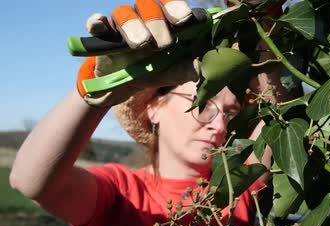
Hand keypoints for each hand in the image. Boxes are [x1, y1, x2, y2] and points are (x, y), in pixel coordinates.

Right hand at [77, 0, 200, 107]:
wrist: (129, 86)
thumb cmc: (159, 70)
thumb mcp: (179, 72)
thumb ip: (194, 66)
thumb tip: (207, 64)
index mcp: (166, 21)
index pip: (171, 5)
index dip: (178, 9)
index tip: (185, 21)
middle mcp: (145, 17)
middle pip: (149, 6)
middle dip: (158, 23)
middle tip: (164, 45)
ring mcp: (123, 24)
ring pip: (125, 13)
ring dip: (134, 26)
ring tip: (142, 45)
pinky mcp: (103, 34)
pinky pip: (96, 22)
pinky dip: (96, 21)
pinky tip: (99, 25)